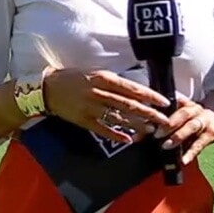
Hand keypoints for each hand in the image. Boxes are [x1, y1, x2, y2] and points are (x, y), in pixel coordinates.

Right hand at [44, 68, 171, 143]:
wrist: (48, 88)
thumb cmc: (77, 78)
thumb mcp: (98, 73)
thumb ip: (117, 82)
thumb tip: (140, 90)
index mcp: (104, 79)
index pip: (133, 88)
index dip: (150, 96)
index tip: (165, 102)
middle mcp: (99, 93)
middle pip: (128, 104)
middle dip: (149, 113)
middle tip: (164, 120)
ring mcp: (90, 108)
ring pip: (118, 118)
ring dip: (136, 125)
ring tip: (151, 130)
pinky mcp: (83, 120)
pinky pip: (102, 129)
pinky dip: (116, 134)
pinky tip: (129, 139)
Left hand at [152, 96, 213, 164]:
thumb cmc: (189, 120)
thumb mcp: (176, 117)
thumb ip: (158, 125)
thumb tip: (136, 136)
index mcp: (183, 103)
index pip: (169, 105)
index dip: (157, 113)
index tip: (146, 123)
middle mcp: (194, 109)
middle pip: (182, 113)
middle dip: (169, 124)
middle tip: (156, 134)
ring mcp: (204, 121)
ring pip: (192, 126)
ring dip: (178, 135)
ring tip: (167, 145)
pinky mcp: (211, 134)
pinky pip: (200, 143)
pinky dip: (191, 153)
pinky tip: (183, 160)